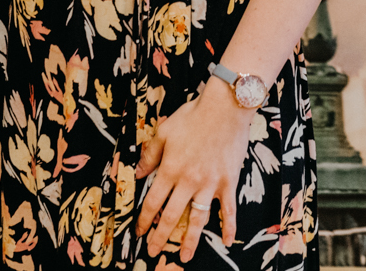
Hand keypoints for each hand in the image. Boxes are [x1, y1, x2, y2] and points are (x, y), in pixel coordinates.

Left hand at [135, 78, 253, 261]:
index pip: (153, 202)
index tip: (139, 231)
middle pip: (171, 216)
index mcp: (170, 169)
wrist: (224, 109)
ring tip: (185, 257)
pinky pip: (228, 210)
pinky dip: (228, 227)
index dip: (144, 219)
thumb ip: (149, 155)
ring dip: (190, 240)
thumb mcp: (163, 132)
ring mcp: (210, 184)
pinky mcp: (228, 183)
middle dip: (161, 237)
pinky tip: (226, 242)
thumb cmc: (192, 117)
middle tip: (153, 252)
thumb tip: (137, 174)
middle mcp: (188, 181)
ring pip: (197, 219)